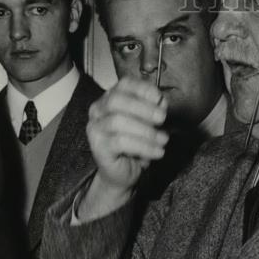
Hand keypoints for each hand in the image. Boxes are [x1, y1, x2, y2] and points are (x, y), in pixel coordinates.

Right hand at [80, 77, 169, 219]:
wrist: (124, 173)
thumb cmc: (136, 145)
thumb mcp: (149, 125)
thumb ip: (155, 111)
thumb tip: (162, 102)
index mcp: (110, 98)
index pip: (124, 84)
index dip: (143, 89)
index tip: (160, 99)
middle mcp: (98, 110)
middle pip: (117, 100)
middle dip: (143, 108)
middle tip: (162, 119)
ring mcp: (95, 128)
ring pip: (118, 121)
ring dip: (146, 130)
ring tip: (163, 140)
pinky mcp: (97, 146)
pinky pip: (120, 142)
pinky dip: (143, 146)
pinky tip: (157, 152)